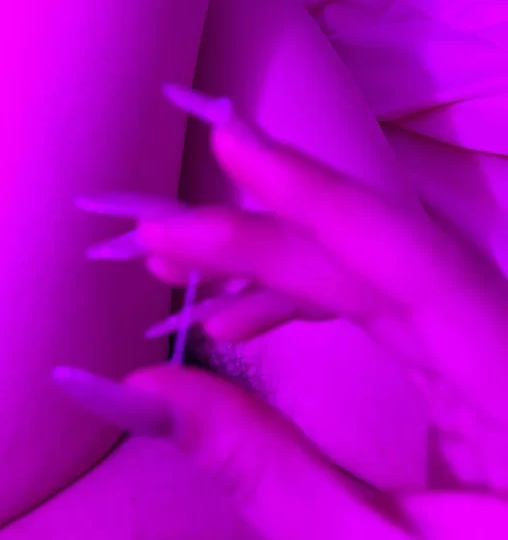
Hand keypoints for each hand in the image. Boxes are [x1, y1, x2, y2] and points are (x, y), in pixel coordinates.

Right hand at [120, 86, 507, 537]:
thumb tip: (143, 391)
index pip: (419, 264)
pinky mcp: (474, 372)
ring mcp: (496, 354)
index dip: (319, 195)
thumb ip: (265, 470)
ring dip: (280, 267)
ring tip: (183, 274)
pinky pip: (391, 311)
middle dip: (268, 241)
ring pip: (383, 278)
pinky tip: (241, 318)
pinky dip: (313, 304)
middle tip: (164, 237)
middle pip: (385, 264)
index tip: (231, 144)